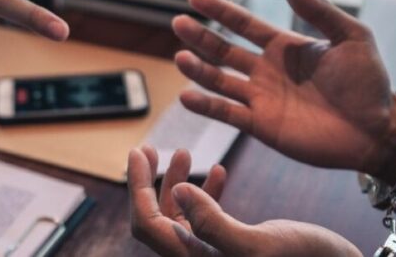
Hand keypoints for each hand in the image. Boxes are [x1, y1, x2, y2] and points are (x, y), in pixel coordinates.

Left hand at [128, 146, 360, 256]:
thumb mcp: (258, 244)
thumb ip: (212, 223)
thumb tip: (176, 192)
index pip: (147, 225)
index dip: (136, 188)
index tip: (137, 151)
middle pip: (156, 220)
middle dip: (148, 182)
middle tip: (148, 148)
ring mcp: (214, 253)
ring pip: (179, 216)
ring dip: (177, 183)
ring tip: (185, 152)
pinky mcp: (231, 246)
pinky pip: (206, 218)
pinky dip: (207, 194)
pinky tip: (219, 171)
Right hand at [171, 0, 395, 176]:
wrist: (376, 130)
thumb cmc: (369, 83)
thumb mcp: (352, 37)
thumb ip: (320, 11)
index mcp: (284, 47)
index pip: (244, 24)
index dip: (220, 10)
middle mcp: (266, 71)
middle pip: (224, 50)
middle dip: (201, 36)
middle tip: (178, 22)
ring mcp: (261, 98)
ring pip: (219, 80)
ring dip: (198, 70)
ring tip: (180, 57)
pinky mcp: (261, 125)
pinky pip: (227, 114)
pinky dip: (206, 106)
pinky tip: (186, 96)